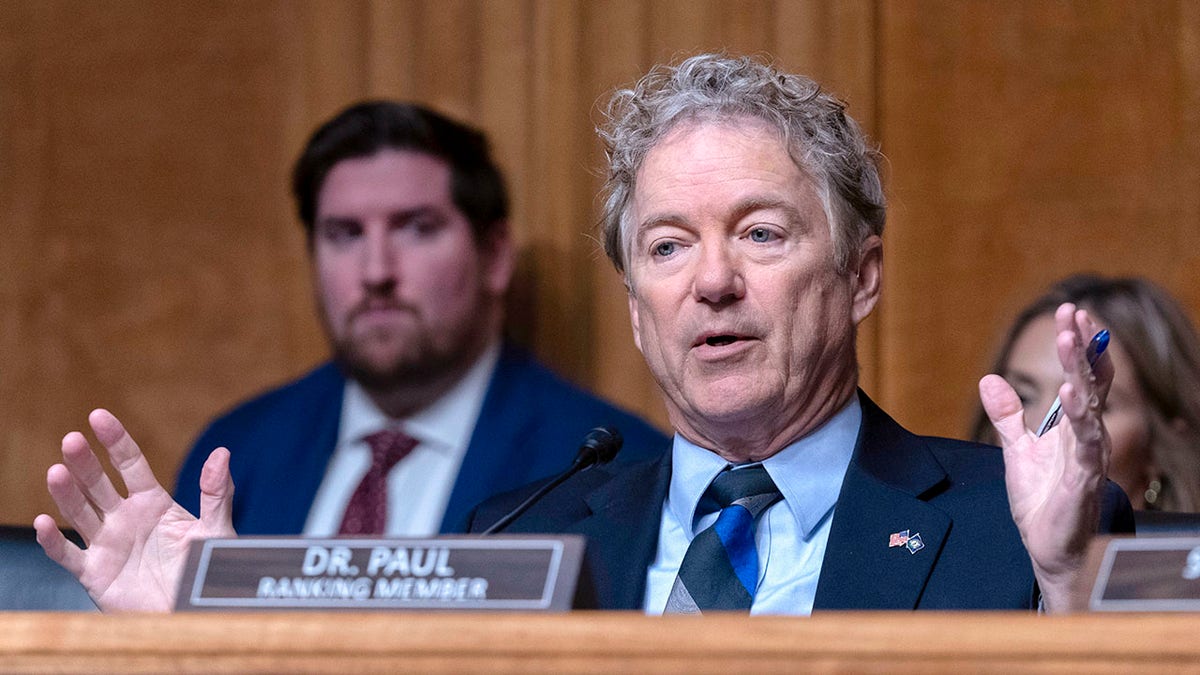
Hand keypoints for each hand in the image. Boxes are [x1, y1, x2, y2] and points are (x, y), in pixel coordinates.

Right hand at [33, 409, 235, 611]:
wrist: (192, 612)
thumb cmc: (204, 570)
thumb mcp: (215, 529)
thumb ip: (217, 492)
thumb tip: (222, 452)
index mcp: (152, 503)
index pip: (129, 464)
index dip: (115, 440)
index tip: (98, 416)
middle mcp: (125, 519)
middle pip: (99, 484)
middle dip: (84, 463)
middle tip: (72, 440)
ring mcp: (107, 544)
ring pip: (79, 514)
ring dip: (66, 494)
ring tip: (56, 472)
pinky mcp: (95, 573)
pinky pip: (68, 555)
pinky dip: (53, 541)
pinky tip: (44, 524)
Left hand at [979, 303, 1111, 612]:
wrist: (1048, 547)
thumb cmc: (1040, 499)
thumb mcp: (1016, 449)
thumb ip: (1007, 415)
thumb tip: (988, 379)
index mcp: (1073, 426)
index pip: (1081, 376)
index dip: (1078, 346)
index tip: (1069, 312)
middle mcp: (1087, 435)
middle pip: (1090, 381)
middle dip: (1082, 346)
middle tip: (1072, 312)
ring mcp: (1089, 455)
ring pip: (1092, 405)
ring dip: (1082, 372)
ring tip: (1072, 341)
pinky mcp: (1084, 479)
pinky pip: (1087, 444)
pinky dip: (1083, 419)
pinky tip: (1074, 396)